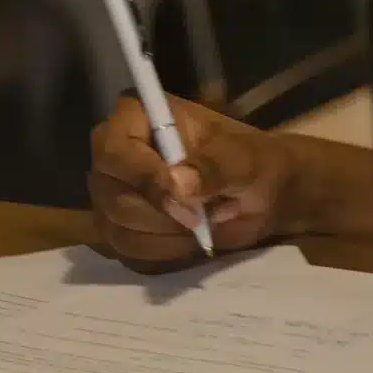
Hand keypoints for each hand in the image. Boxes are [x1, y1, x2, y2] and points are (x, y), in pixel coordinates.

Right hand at [88, 92, 297, 270]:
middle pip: (113, 197)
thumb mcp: (245, 159)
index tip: (184, 199)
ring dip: (167, 238)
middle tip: (203, 217)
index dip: (144, 177)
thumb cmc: (251, 163)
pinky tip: (190, 241)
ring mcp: (111, 196)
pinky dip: (163, 255)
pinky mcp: (118, 232)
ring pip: (118, 231)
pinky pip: (127, 255)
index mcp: (138, 117)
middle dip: (163, 216)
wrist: (260, 195)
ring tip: (203, 225)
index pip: (114, 148)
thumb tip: (179, 185)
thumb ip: (215, 167)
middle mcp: (115, 155)